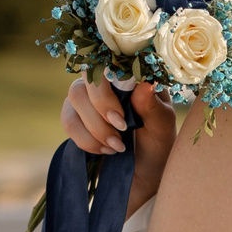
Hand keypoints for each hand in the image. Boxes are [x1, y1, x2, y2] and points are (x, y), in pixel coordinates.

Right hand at [61, 75, 175, 164]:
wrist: (143, 172)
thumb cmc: (157, 144)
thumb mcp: (163, 128)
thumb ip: (154, 107)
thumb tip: (144, 84)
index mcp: (132, 74)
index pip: (111, 59)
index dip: (113, 83)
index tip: (122, 116)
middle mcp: (107, 79)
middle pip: (88, 75)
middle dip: (101, 107)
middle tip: (121, 131)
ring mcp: (88, 96)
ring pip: (75, 97)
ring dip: (95, 127)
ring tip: (117, 146)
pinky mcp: (75, 116)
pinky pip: (68, 120)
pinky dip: (86, 139)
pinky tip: (105, 150)